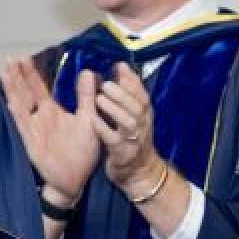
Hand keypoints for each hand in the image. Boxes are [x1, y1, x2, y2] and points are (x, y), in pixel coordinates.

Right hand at [0, 58, 101, 203]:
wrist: (76, 180)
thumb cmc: (81, 152)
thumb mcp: (88, 119)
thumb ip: (86, 97)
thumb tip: (87, 72)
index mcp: (52, 112)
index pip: (38, 88)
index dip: (31, 73)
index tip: (23, 57)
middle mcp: (40, 118)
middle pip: (25, 92)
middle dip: (18, 76)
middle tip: (10, 58)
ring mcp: (34, 130)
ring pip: (21, 105)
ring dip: (13, 90)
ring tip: (5, 72)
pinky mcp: (33, 143)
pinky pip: (24, 127)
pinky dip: (18, 115)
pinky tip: (11, 102)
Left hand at [93, 63, 165, 192]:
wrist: (139, 172)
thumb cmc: (132, 139)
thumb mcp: (135, 116)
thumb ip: (128, 93)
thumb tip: (121, 66)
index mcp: (145, 115)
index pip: (142, 94)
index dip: (132, 80)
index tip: (119, 66)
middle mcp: (142, 126)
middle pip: (137, 107)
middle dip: (122, 94)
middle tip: (105, 84)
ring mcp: (133, 140)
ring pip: (128, 122)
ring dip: (114, 109)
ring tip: (99, 99)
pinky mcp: (122, 153)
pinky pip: (113, 140)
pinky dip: (104, 129)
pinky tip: (93, 120)